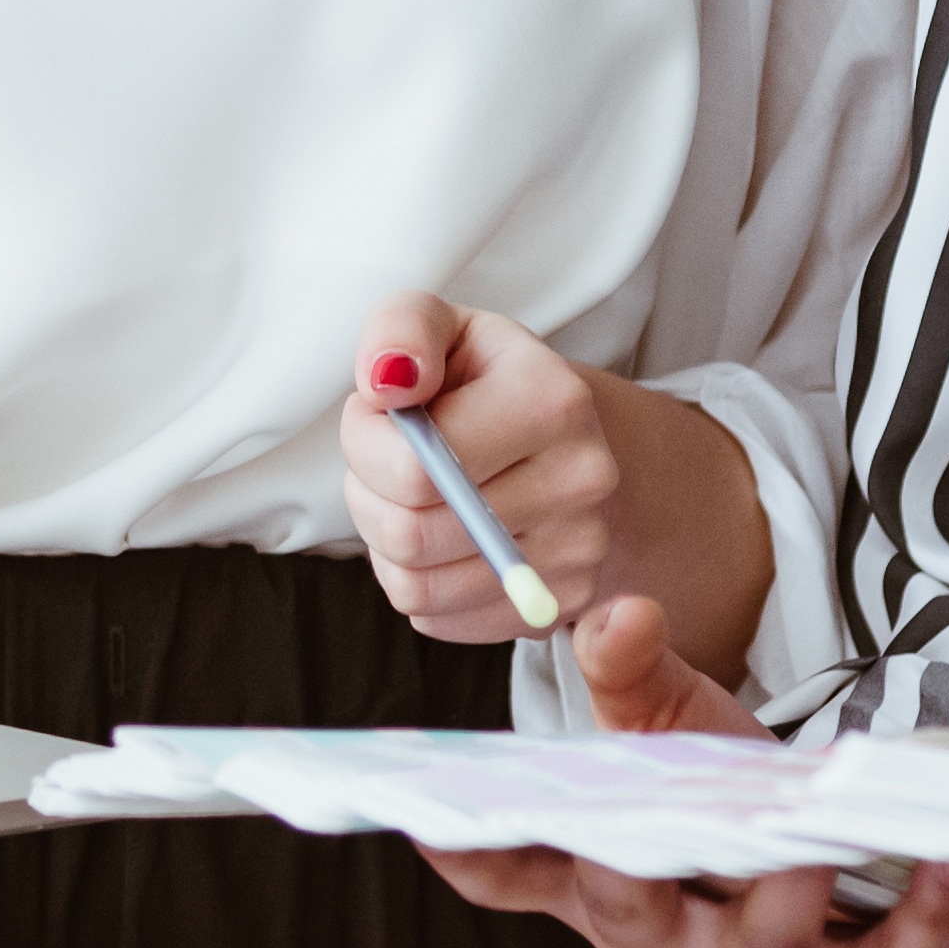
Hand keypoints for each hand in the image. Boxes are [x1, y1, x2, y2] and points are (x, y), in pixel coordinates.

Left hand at [336, 294, 772, 679]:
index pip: (414, 468)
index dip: (365, 444)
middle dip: (370, 498)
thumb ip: (401, 331)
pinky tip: (438, 540)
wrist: (563, 440)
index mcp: (554, 399)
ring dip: (386, 545)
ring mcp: (581, 552)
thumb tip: (387, 384)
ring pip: (418, 586)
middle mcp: (583, 480)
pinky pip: (440, 620)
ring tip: (410, 501)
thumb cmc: (484, 381)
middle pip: (412, 534)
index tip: (378, 418)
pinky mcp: (562, 605)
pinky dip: (417, 584)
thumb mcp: (441, 327)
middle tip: (386, 466)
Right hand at [415, 596, 948, 947]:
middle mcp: (651, 940)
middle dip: (629, 876)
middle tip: (639, 833)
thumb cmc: (720, 794)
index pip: (509, 869)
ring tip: (816, 846)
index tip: (427, 821)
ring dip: (786, 901)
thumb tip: (618, 614)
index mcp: (588, 879)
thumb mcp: (668, 722)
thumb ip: (631, 669)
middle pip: (625, 912)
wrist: (817, 858)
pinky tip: (948, 863)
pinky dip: (916, 923)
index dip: (467, 851)